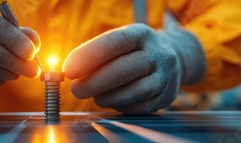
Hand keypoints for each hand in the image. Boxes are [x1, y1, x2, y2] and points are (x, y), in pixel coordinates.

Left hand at [63, 24, 204, 113]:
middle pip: (123, 70)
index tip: (69, 69)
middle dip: (94, 82)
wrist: (170, 58)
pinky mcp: (166, 97)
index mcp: (141, 34)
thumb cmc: (133, 51)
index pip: (114, 43)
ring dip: (108, 97)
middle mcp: (157, 53)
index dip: (89, 56)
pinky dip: (121, 106)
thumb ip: (97, 54)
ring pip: (134, 91)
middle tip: (75, 90)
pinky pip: (140, 106)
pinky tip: (111, 101)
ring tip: (94, 97)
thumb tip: (71, 71)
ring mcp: (166, 76)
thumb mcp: (119, 42)